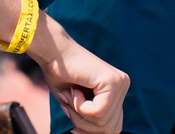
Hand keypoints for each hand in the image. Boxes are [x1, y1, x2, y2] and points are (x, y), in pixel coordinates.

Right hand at [32, 16, 128, 133]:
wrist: (51, 49)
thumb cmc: (58, 71)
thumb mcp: (76, 102)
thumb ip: (88, 118)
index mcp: (116, 89)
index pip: (114, 125)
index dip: (92, 130)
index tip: (74, 128)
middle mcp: (122, 85)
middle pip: (112, 128)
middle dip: (86, 125)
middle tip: (69, 108)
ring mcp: (120, 83)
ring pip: (105, 122)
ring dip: (80, 115)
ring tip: (70, 96)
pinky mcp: (113, 82)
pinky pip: (99, 112)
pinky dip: (80, 107)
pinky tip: (74, 90)